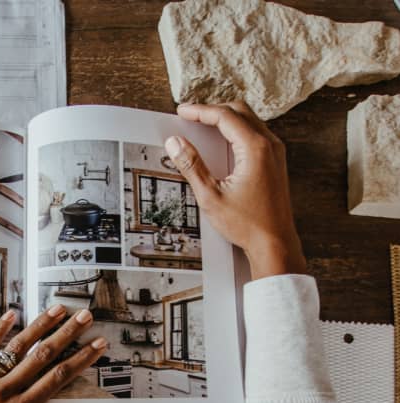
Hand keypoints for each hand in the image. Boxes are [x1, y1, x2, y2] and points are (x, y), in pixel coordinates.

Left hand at [0, 306, 105, 402]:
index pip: (59, 377)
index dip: (81, 358)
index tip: (96, 345)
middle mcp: (5, 391)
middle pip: (42, 355)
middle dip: (67, 333)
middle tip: (84, 318)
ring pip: (17, 347)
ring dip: (39, 326)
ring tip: (56, 310)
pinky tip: (11, 314)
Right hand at [165, 102, 306, 279]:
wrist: (274, 243)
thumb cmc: (247, 224)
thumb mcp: (211, 196)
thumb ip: (192, 166)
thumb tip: (175, 143)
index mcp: (255, 149)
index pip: (224, 116)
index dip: (200, 111)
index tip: (182, 111)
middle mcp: (269, 146)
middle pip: (239, 111)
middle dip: (212, 110)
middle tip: (190, 116)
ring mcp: (275, 153)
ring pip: (249, 120)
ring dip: (225, 118)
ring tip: (202, 125)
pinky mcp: (275, 162)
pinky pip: (255, 133)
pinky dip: (236, 130)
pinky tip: (222, 141)